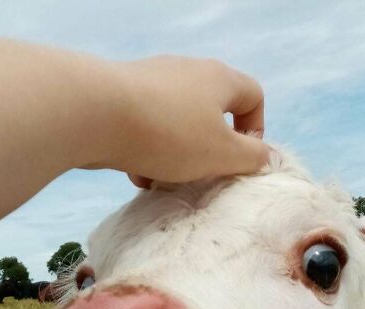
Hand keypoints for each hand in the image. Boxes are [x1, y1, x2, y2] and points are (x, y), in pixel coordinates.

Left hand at [87, 56, 267, 186]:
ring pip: (177, 125)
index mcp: (219, 79)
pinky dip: (148, 153)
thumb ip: (250, 157)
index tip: (241, 158)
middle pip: (211, 113)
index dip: (255, 129)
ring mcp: (153, 82)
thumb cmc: (170, 133)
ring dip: (176, 157)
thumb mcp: (221, 154)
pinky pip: (147, 128)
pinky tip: (138, 175)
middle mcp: (188, 72)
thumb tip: (267, 155)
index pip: (253, 95)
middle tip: (201, 177)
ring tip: (165, 181)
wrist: (97, 113)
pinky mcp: (123, 98)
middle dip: (208, 151)